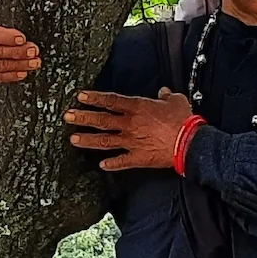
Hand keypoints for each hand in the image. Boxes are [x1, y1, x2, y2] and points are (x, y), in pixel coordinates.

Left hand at [65, 88, 194, 171]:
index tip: (80, 96)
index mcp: (137, 107)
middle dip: (82, 118)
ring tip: (73, 139)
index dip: (94, 98)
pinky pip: (121, 162)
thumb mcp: (176, 101)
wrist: (189, 142)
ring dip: (87, 140)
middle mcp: (129, 124)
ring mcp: (131, 142)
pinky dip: (111, 164)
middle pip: (101, 120)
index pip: (110, 100)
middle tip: (67, 117)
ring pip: (104, 141)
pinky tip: (101, 165)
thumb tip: (163, 92)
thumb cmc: (182, 119)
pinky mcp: (138, 158)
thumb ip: (166, 96)